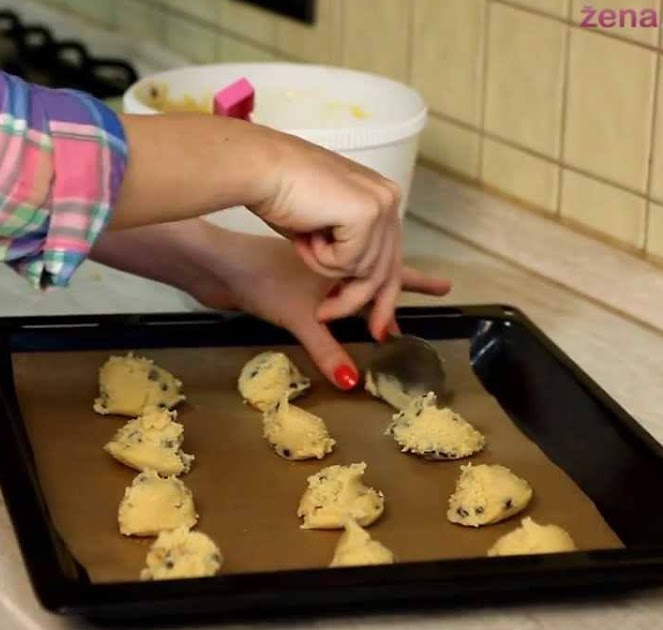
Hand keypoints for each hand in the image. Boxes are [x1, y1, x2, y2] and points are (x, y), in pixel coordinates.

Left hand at [196, 231, 451, 389]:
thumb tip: (352, 380)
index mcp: (346, 265)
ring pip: (358, 275)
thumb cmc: (261, 281)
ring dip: (378, 286)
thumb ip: (326, 348)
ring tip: (397, 294)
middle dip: (407, 281)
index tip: (443, 290)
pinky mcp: (295, 271)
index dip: (412, 288)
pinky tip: (343, 299)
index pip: (389, 276)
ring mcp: (317, 266)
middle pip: (381, 271)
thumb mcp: (301, 317)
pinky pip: (336, 280)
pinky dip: (348, 291)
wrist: (219, 262)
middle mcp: (335, 263)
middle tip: (442, 285)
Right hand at [247, 133, 404, 330]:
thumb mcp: (318, 234)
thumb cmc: (278, 194)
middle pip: (387, 268)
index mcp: (377, 198)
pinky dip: (322, 259)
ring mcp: (381, 204)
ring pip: (366, 271)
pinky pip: (350, 262)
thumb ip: (342, 255)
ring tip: (303, 248)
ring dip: (328, 271)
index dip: (384, 292)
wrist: (260, 171)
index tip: (380, 325)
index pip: (390, 254)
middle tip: (357, 327)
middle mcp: (386, 198)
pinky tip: (306, 236)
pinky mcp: (368, 212)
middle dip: (367, 303)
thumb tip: (356, 289)